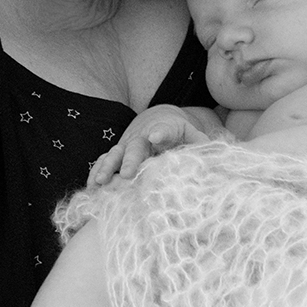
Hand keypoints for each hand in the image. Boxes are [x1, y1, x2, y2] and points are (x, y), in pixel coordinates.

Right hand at [88, 105, 211, 184]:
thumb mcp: (192, 135)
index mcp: (166, 130)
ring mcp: (128, 146)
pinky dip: (96, 171)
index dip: (161, 133)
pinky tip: (90, 186)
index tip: (157, 136)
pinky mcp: (118, 155)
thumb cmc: (178, 133)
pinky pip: (104, 161)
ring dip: (106, 167)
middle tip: (126, 173)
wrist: (157, 120)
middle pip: (136, 147)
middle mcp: (143, 138)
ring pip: (115, 154)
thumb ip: (200, 144)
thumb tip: (215, 156)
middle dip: (130, 159)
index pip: (165, 130)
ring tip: (100, 182)